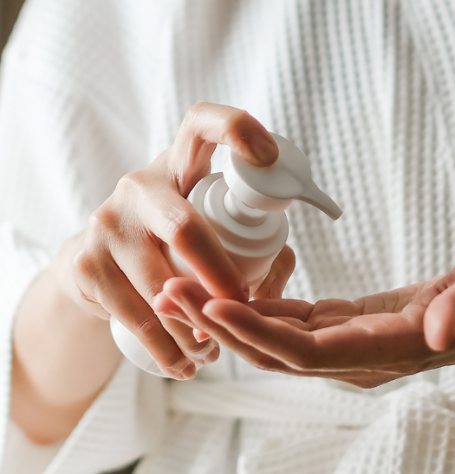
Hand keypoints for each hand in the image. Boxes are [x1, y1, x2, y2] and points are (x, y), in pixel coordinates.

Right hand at [51, 103, 293, 378]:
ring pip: (160, 284)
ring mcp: (106, 223)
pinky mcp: (85, 264)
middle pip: (185, 227)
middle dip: (220, 275)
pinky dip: (165, 347)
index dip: (236, 129)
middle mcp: (140, 186)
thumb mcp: (209, 224)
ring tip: (215, 352)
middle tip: (243, 307)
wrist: (99, 266)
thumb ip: (257, 241)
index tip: (268, 157)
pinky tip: (183, 364)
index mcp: (179, 166)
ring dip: (195, 327)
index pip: (202, 124)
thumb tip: (281, 266)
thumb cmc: (174, 242)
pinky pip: (134, 314)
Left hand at [157, 250, 454, 386]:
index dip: (262, 332)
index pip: (312, 351)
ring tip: (181, 289)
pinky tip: (225, 291)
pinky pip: (291, 325)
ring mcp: (351, 344)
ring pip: (276, 341)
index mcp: (391, 347)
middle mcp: (361, 355)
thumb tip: (440, 330)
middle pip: (278, 351)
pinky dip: (256, 310)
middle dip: (224, 324)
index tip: (215, 304)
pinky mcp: (346, 327)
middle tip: (172, 291)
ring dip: (228, 318)